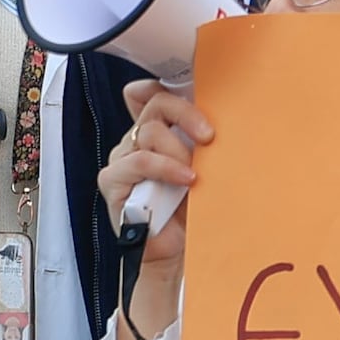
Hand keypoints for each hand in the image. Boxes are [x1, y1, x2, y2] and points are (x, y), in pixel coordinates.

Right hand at [101, 79, 210, 339]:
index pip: (147, 92)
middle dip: (186, 114)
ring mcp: (121, 159)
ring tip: (195, 174)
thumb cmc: (191, 209)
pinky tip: (185, 180)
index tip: (199, 92)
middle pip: (154, 104)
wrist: (176, 252)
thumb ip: (200, 140)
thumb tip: (227, 114)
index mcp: (152, 131)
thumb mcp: (202, 166)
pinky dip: (165, 167)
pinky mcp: (112, 181)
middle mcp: (133, 140)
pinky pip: (139, 161)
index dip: (166, 86)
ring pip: (148, 131)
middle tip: (209, 136)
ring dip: (178, 150)